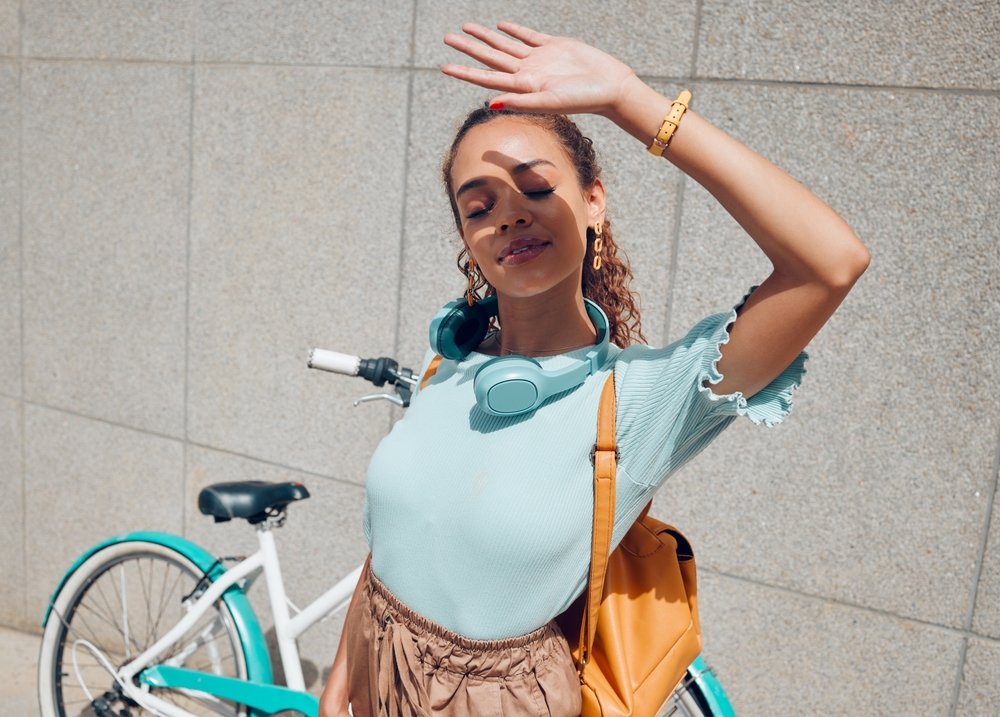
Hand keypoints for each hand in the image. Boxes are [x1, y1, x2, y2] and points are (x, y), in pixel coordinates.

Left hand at [442, 22, 640, 116]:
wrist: (611, 87)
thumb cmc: (584, 100)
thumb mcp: (551, 103)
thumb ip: (521, 102)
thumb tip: (490, 103)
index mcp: (523, 87)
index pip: (487, 77)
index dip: (465, 72)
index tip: (444, 66)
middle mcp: (527, 73)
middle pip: (491, 57)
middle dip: (468, 48)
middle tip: (447, 38)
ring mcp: (539, 59)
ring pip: (506, 44)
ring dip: (486, 36)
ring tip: (467, 27)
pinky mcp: (554, 46)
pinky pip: (528, 36)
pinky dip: (514, 30)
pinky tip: (501, 26)